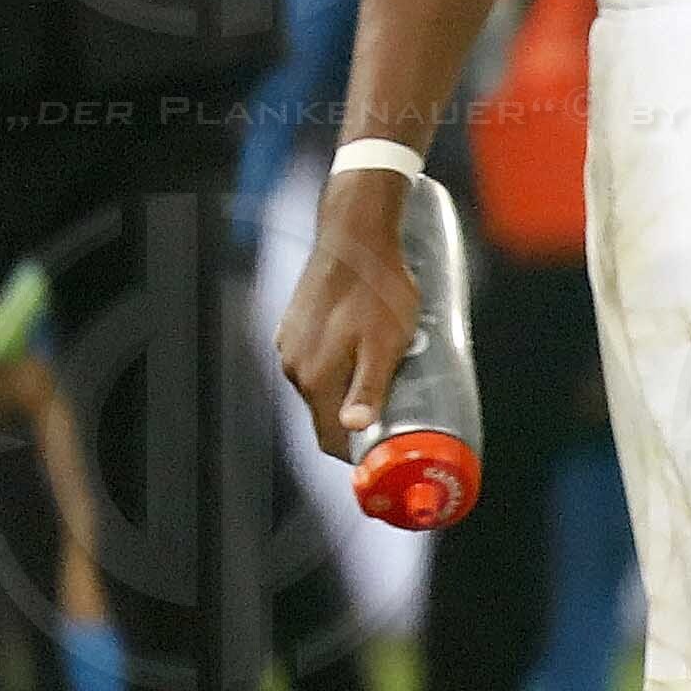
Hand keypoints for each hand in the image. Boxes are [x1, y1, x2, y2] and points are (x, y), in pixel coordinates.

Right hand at [276, 169, 421, 458]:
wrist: (356, 235)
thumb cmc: (378, 289)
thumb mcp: (385, 343)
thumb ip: (370, 388)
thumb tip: (354, 430)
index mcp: (314, 378)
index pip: (329, 439)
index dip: (357, 454)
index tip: (385, 456)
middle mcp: (294, 366)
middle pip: (326, 413)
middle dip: (360, 421)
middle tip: (400, 414)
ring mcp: (290, 345)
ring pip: (322, 385)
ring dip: (350, 390)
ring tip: (389, 377)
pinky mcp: (294, 326)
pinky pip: (317, 360)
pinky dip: (339, 366)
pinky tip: (366, 350)